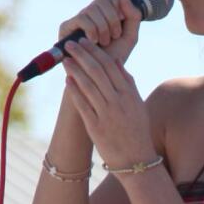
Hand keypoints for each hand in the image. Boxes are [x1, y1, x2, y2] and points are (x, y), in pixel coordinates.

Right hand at [58, 0, 143, 66]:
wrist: (100, 76)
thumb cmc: (115, 57)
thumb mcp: (130, 37)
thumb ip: (133, 17)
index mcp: (103, 12)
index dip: (118, 6)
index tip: (122, 22)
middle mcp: (89, 13)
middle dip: (113, 19)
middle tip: (114, 36)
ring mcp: (77, 19)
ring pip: (93, 8)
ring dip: (104, 27)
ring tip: (104, 42)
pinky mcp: (66, 27)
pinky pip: (82, 18)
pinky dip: (93, 30)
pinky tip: (94, 41)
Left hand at [59, 38, 157, 177]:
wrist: (136, 161)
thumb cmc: (137, 131)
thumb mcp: (138, 105)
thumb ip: (129, 84)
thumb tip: (117, 62)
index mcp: (130, 95)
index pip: (111, 66)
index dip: (96, 51)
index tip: (86, 42)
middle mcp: (119, 103)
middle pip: (97, 72)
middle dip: (82, 55)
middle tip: (71, 44)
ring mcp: (107, 115)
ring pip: (88, 86)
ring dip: (75, 70)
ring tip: (65, 59)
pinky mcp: (96, 128)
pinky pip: (83, 106)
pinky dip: (74, 92)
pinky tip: (67, 81)